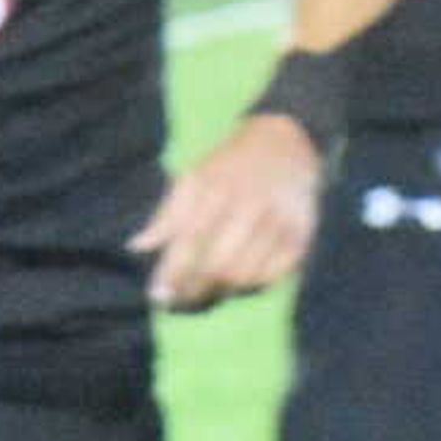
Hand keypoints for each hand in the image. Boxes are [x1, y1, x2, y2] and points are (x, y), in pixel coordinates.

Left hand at [132, 112, 321, 312]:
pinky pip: (276, 274)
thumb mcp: (193, 178)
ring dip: (222, 291)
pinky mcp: (304, 231)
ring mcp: (280, 220)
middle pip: (218, 265)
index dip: (172, 273)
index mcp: (218, 190)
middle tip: (181, 301)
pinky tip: (240, 282)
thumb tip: (137, 246)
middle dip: (194, 291)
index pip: (190, 241)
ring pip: (246, 275)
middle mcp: (251, 205)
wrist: (288, 139)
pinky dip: (254, 284)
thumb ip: (166, 214)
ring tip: (208, 291)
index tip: (158, 295)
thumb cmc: (229, 165)